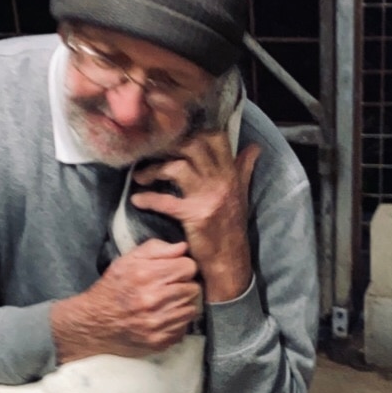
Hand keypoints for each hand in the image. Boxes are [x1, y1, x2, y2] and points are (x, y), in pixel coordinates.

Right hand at [51, 239, 200, 363]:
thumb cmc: (112, 288)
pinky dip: (176, 322)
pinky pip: (183, 328)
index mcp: (146, 275)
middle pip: (193, 288)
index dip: (183, 267)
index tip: (174, 271)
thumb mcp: (127, 260)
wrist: (93, 324)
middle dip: (185, 285)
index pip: (188, 267)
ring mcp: (156, 324)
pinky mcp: (159, 341)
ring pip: (191, 309)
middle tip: (171, 287)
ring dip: (182, 304)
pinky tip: (163, 317)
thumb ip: (156, 249)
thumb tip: (183, 247)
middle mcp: (153, 300)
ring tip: (167, 302)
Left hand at [129, 132, 260, 301]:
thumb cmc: (232, 226)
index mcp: (231, 173)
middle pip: (193, 145)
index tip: (175, 136)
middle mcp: (222, 181)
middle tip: (150, 152)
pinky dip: (148, 199)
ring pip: (177, 168)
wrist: (230, 261)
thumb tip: (254, 146)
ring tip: (140, 177)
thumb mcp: (241, 193)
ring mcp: (208, 197)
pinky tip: (137, 200)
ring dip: (154, 169)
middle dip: (167, 146)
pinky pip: (165, 201)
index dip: (194, 131)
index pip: (216, 137)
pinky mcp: (194, 216)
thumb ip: (244, 168)